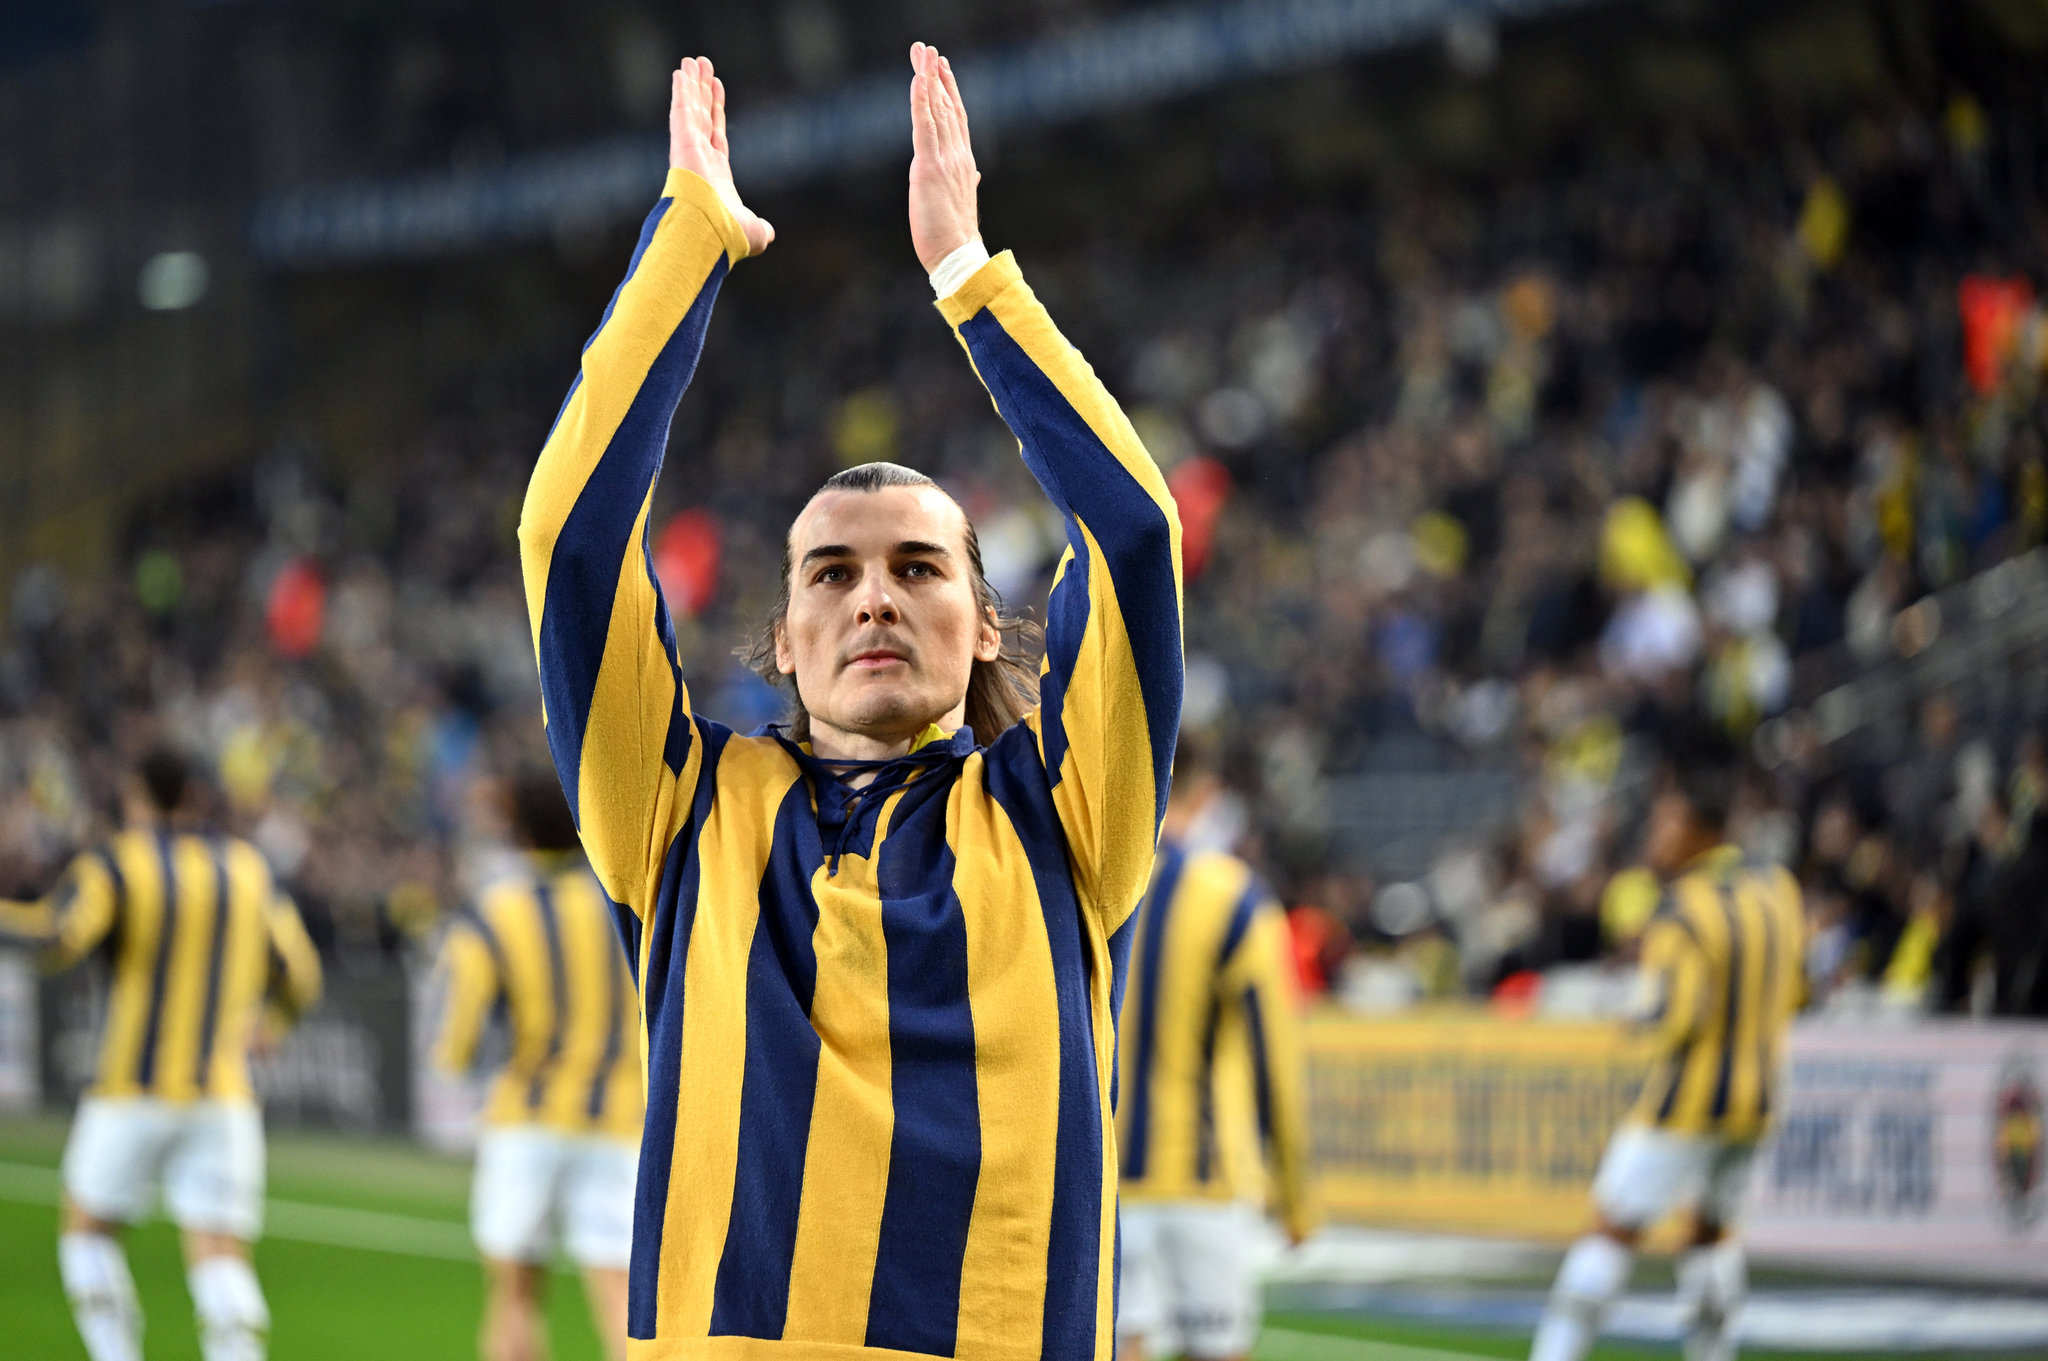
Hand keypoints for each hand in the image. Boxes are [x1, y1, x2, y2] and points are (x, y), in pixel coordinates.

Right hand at [669, 55, 773, 256]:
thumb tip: (769, 233)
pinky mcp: (682, 144)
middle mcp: (700, 160)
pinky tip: (681, 73)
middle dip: (701, 91)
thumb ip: (761, 229)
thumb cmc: (728, 236)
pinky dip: (681, 93)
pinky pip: (682, 112)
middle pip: (702, 116)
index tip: (716, 88)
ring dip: (690, 85)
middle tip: (701, 66)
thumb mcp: (754, 232)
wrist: (710, 234)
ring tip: (691, 61)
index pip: (716, 134)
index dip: (715, 110)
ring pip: (691, 111)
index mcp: (715, 175)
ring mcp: (689, 150)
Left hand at [907, 42, 979, 273]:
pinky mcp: (930, 167)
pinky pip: (925, 127)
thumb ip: (968, 183)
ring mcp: (946, 159)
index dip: (949, 91)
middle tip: (928, 50)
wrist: (958, 255)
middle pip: (946, 106)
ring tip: (923, 53)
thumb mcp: (962, 203)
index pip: (956, 119)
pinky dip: (921, 101)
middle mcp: (958, 155)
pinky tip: (919, 80)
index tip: (942, 70)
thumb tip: (976, 175)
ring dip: (928, 78)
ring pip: (937, 110)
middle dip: (936, 76)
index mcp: (964, 163)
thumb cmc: (956, 236)